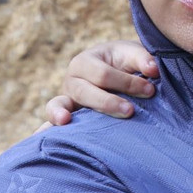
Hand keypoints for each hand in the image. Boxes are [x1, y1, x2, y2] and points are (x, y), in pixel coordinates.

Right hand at [43, 41, 157, 124]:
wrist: (117, 70)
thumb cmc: (125, 62)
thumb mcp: (133, 54)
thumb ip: (143, 59)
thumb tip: (153, 70)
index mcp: (86, 61)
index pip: (104, 75)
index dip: (127, 83)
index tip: (150, 90)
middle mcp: (71, 80)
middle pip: (85, 92)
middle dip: (108, 102)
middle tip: (130, 111)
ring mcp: (66, 100)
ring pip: (60, 106)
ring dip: (62, 113)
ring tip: (65, 120)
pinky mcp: (67, 116)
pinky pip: (50, 122)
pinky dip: (44, 130)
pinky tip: (39, 138)